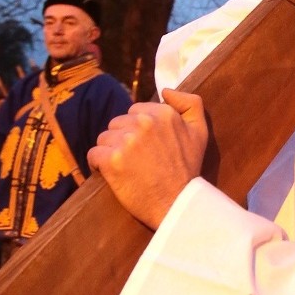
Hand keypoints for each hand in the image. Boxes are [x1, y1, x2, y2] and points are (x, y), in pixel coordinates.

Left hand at [88, 89, 207, 230]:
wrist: (177, 204)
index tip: (148, 147)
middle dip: (124, 139)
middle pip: (118, 124)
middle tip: (138, 160)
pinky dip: (99, 165)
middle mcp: (144, 123)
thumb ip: (190, 103)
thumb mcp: (200, 131)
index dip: (139, 129)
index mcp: (163, 113)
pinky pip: (93, 154)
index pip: (135, 112)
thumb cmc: (188, 169)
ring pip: (104, 138)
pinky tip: (112, 174)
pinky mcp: (111, 160)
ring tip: (127, 168)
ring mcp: (127, 141)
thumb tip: (165, 90)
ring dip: (111, 152)